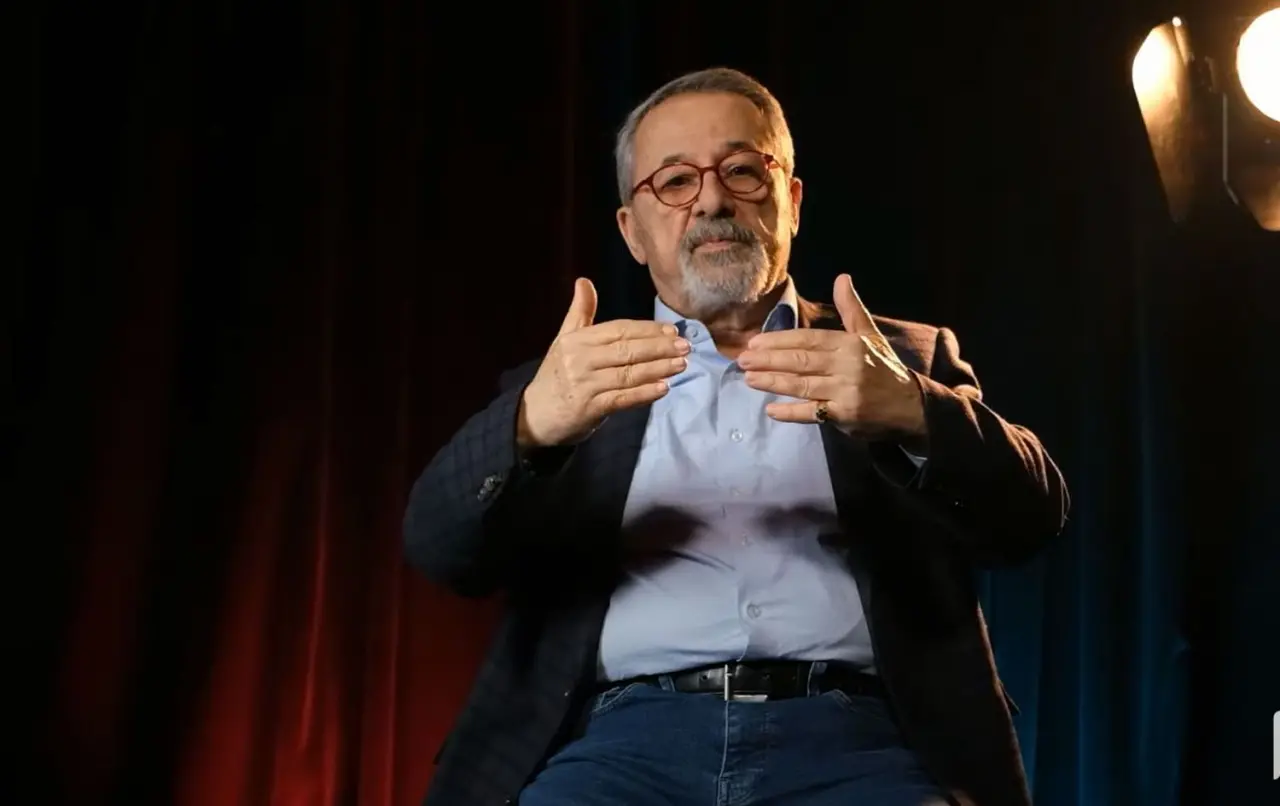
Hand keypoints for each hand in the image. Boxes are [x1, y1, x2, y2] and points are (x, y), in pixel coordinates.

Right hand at [518, 277, 689, 448]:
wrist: (533, 415)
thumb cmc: (555, 375)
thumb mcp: (564, 340)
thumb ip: (579, 312)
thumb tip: (584, 281)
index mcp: (577, 340)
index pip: (618, 330)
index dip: (646, 329)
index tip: (672, 330)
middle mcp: (580, 359)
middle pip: (627, 350)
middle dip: (659, 347)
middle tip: (685, 346)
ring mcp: (585, 384)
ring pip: (628, 374)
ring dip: (658, 369)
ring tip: (681, 365)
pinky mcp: (589, 408)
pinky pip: (622, 399)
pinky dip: (644, 394)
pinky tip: (663, 388)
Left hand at [737, 273, 926, 442]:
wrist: (911, 406)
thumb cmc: (884, 369)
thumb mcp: (870, 335)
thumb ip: (851, 309)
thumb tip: (842, 277)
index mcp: (849, 344)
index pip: (808, 339)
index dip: (779, 340)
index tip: (755, 342)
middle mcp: (846, 366)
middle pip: (800, 361)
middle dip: (768, 360)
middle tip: (742, 360)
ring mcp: (845, 392)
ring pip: (801, 385)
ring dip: (772, 382)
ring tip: (748, 379)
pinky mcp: (845, 416)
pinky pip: (811, 414)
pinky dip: (790, 412)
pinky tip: (770, 409)